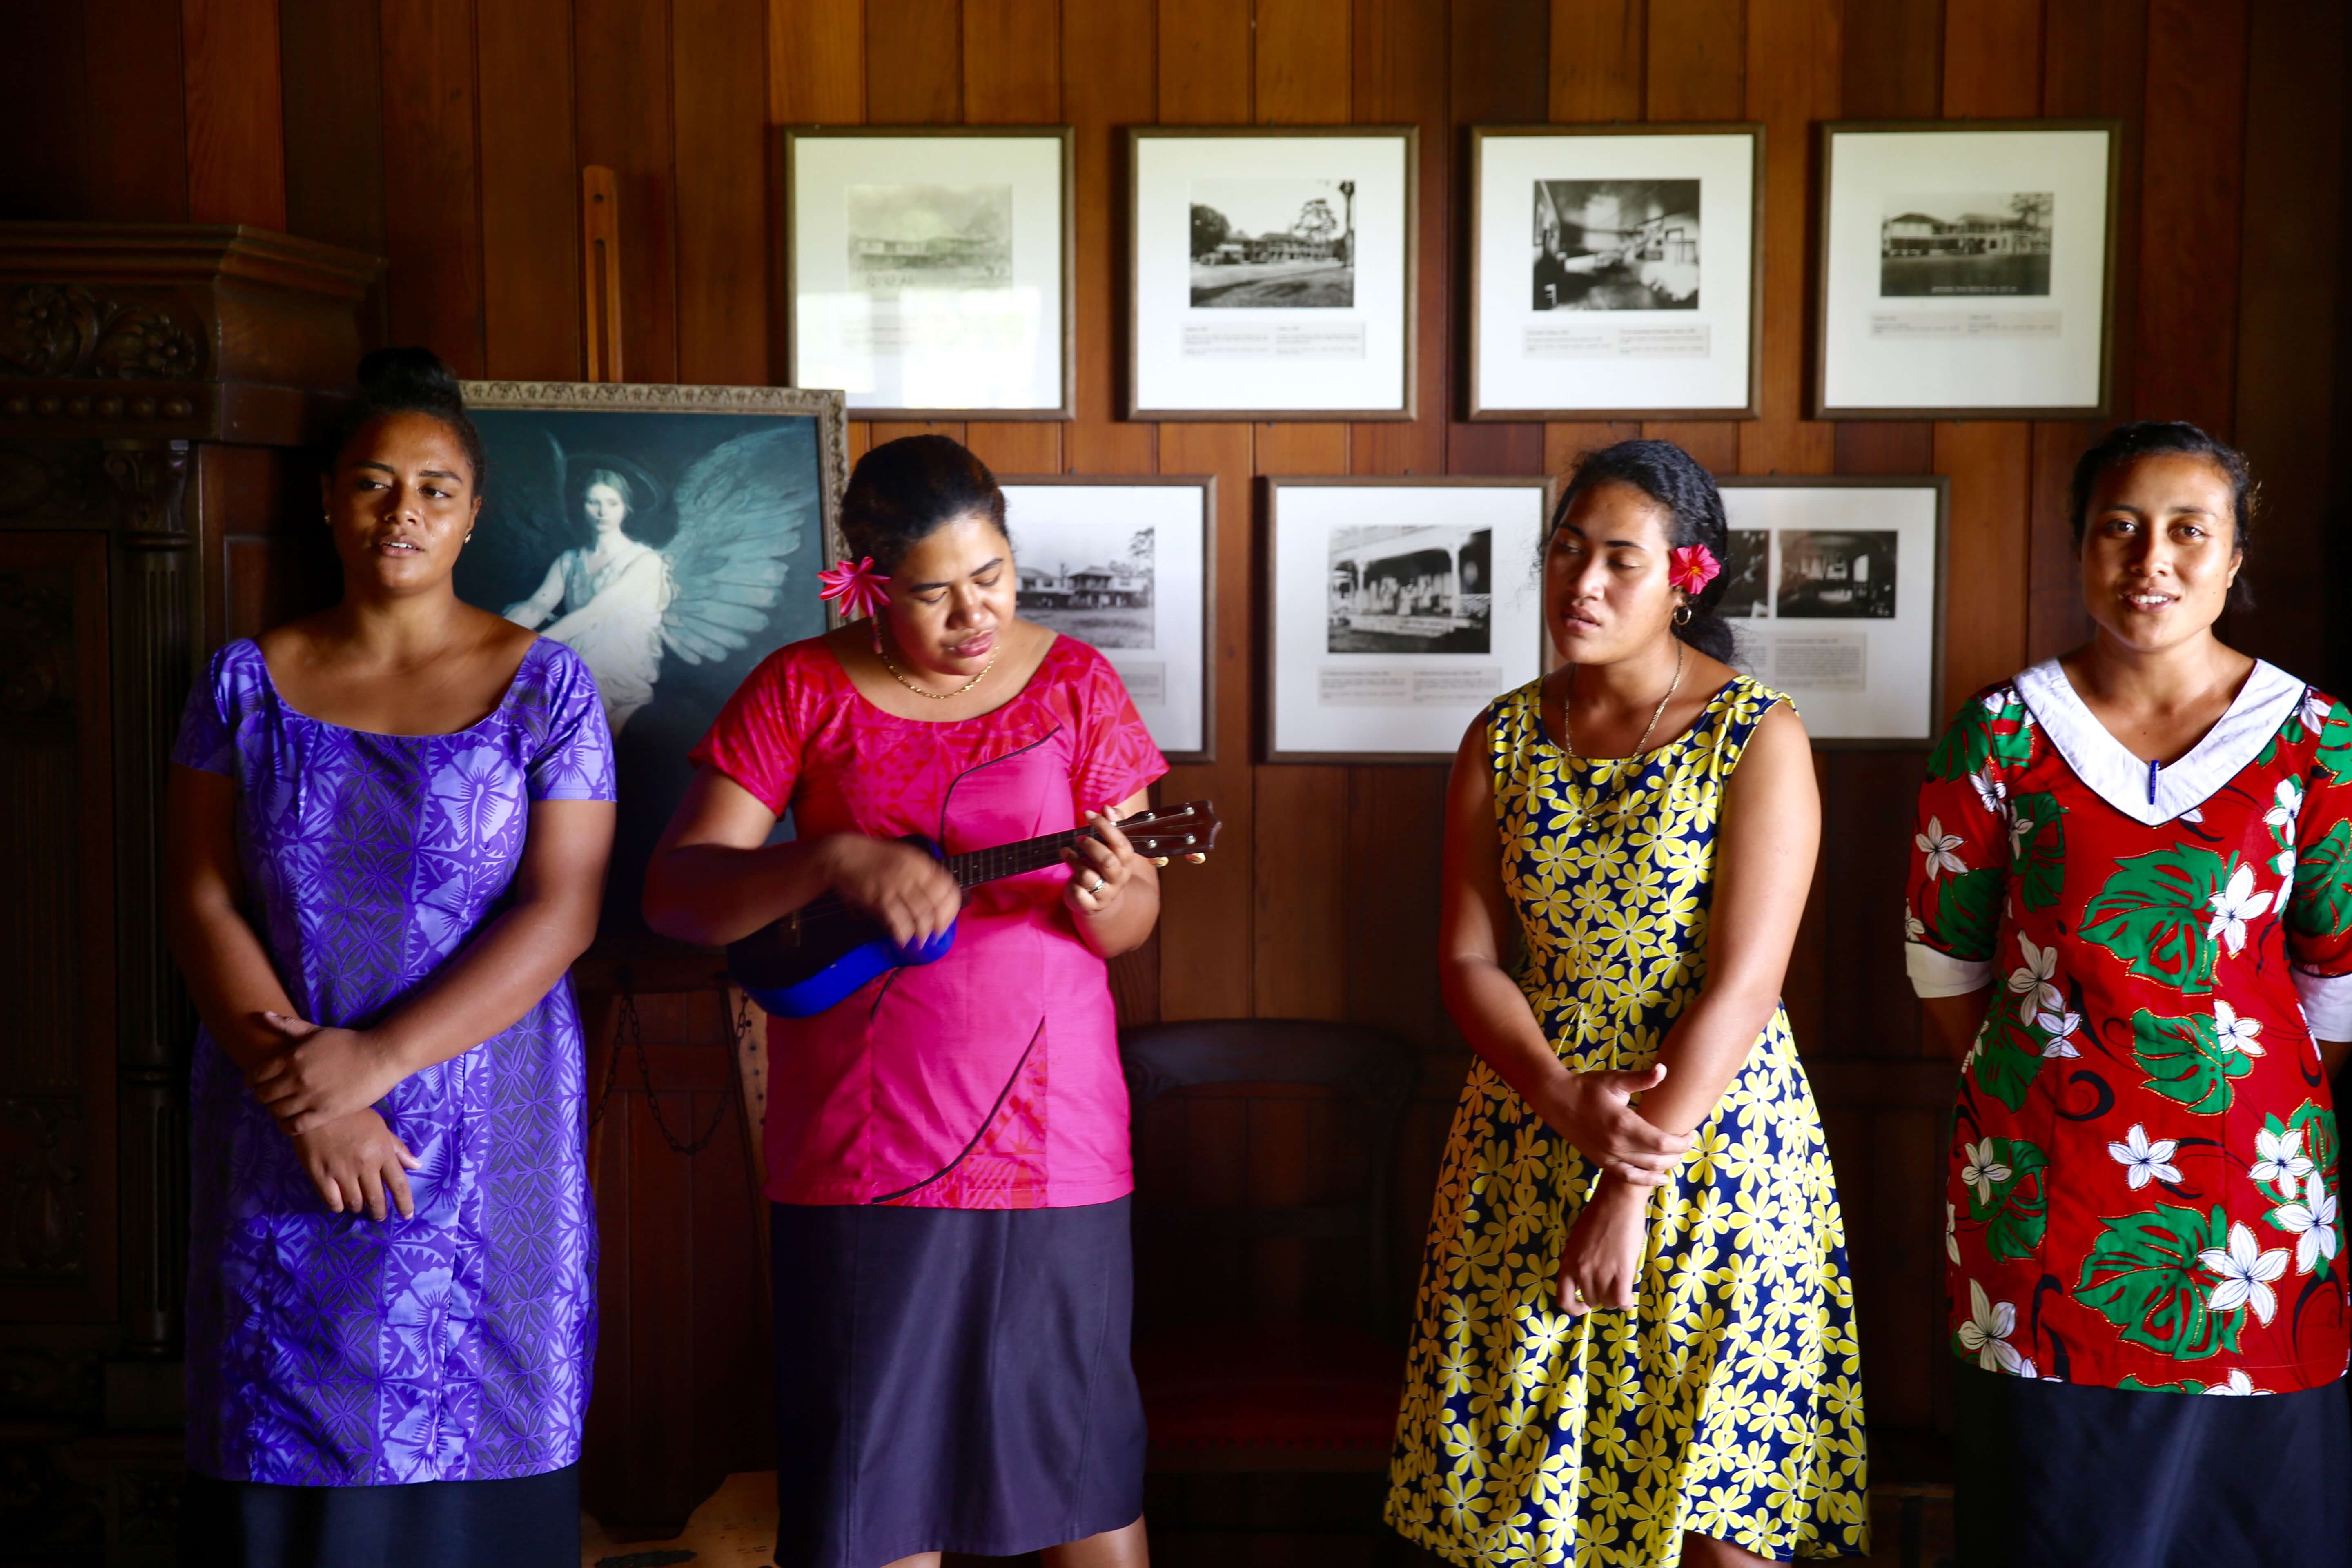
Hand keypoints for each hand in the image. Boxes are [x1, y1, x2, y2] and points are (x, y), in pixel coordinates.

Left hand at [248, 1012, 409, 1135]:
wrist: (380, 1057)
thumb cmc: (348, 1042)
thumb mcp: (317, 1031)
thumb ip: (288, 1025)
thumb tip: (262, 1015)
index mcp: (291, 1058)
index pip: (255, 1076)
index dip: (253, 1081)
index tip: (258, 1083)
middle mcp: (296, 1079)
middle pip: (263, 1096)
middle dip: (263, 1096)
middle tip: (272, 1095)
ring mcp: (310, 1098)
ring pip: (276, 1111)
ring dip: (276, 1110)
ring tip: (283, 1107)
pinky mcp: (324, 1113)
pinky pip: (294, 1126)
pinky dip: (287, 1126)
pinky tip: (291, 1121)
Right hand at [289, 1109, 419, 1219]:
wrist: (316, 1108)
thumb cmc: (352, 1115)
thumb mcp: (379, 1126)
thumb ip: (397, 1148)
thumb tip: (417, 1165)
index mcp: (382, 1152)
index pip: (399, 1184)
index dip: (405, 1204)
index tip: (407, 1216)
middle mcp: (365, 1165)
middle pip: (376, 1199)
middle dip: (379, 1212)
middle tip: (379, 1215)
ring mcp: (341, 1171)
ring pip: (355, 1203)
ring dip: (359, 1207)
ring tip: (359, 1205)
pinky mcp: (320, 1175)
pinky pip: (332, 1202)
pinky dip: (338, 1206)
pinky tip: (340, 1202)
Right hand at [820, 835, 961, 946]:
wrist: (846, 854)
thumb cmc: (877, 859)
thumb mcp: (905, 859)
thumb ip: (922, 877)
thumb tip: (937, 903)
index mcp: (921, 863)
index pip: (947, 887)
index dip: (950, 908)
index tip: (946, 920)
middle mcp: (912, 873)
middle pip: (935, 904)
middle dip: (938, 924)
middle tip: (935, 936)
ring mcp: (896, 885)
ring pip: (919, 914)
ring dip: (921, 932)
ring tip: (920, 941)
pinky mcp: (879, 896)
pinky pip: (897, 920)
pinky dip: (902, 934)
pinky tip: (902, 940)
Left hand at [1061, 808, 1142, 921]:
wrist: (1099, 902)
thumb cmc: (1102, 867)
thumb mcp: (1110, 848)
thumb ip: (1112, 826)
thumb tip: (1108, 809)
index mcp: (1126, 863)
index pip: (1121, 844)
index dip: (1106, 827)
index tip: (1089, 814)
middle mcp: (1118, 878)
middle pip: (1108, 861)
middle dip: (1092, 846)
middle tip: (1079, 838)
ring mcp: (1105, 893)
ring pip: (1088, 876)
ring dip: (1075, 861)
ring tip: (1066, 851)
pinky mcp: (1091, 905)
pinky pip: (1081, 896)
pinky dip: (1073, 886)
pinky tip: (1070, 877)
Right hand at [1531, 1063, 1694, 1186]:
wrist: (1556, 1100)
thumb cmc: (1587, 1087)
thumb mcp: (1614, 1079)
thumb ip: (1641, 1078)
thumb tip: (1663, 1070)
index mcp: (1623, 1124)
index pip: (1662, 1142)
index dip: (1682, 1142)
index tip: (1691, 1134)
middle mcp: (1617, 1145)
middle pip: (1658, 1159)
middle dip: (1678, 1153)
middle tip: (1687, 1142)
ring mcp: (1608, 1156)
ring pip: (1646, 1170)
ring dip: (1666, 1166)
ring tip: (1677, 1155)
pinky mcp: (1601, 1162)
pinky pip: (1628, 1177)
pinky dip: (1646, 1180)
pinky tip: (1660, 1178)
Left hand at [1557, 1175, 1647, 1315]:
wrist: (1616, 1202)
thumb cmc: (1597, 1217)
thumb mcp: (1577, 1243)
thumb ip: (1577, 1263)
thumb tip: (1584, 1281)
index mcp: (1567, 1262)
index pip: (1563, 1299)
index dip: (1574, 1308)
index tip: (1583, 1305)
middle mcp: (1581, 1271)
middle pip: (1591, 1301)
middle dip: (1600, 1297)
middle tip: (1609, 1286)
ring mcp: (1601, 1272)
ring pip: (1607, 1302)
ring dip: (1614, 1298)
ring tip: (1620, 1287)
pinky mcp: (1621, 1272)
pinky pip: (1622, 1300)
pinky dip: (1626, 1303)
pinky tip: (1629, 1297)